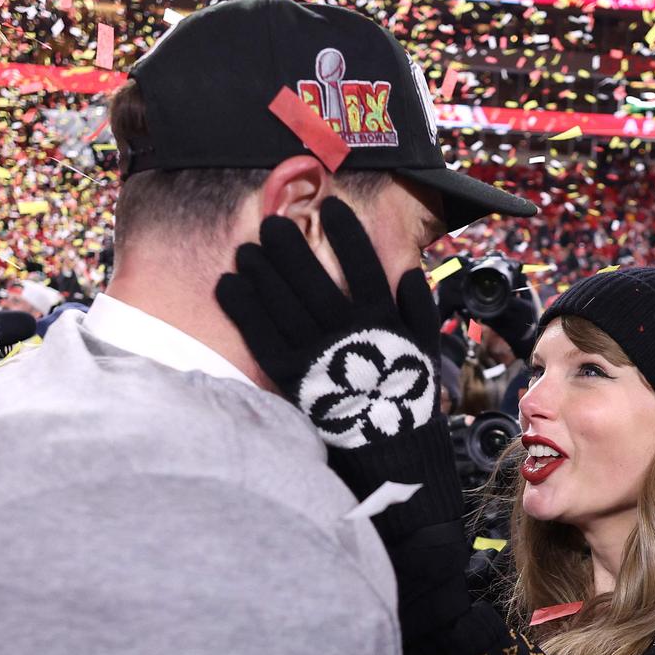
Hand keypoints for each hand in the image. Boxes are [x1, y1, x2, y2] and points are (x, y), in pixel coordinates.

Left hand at [216, 197, 440, 448]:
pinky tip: (228, 284)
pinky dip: (243, 308)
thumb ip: (419, 306)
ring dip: (261, 271)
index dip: (346, 232)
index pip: (361, 264)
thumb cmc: (407, 391)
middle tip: (272, 224)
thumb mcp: (426, 345)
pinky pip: (261, 335)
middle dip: (289, 246)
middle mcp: (347, 331)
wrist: (390, 447)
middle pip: (312, 278)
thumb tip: (408, 271)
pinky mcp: (291, 375)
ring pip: (282, 302)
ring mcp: (317, 353)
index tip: (331, 206)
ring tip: (246, 249)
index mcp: (381, 318)